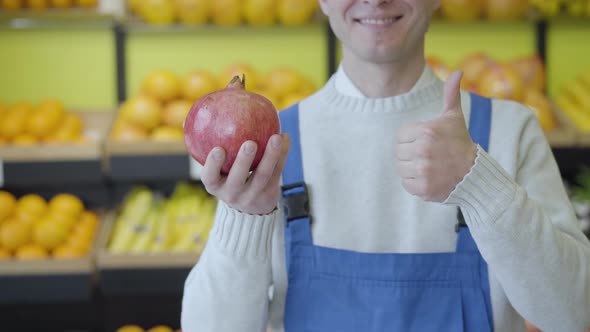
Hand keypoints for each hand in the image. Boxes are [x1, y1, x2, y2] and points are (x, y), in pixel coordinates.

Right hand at [200, 134, 290, 214]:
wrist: (250, 208)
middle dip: (243, 161)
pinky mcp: (270, 194)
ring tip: (276, 137)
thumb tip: (194, 113)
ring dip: (271, 156)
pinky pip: (278, 172)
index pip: (210, 177)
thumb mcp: (216, 167)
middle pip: (238, 179)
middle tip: (250, 143)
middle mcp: (232, 193)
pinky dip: (282, 154)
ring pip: (263, 175)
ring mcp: (252, 196)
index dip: (213, 165)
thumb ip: (210, 141)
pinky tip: (285, 136)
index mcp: (215, 185)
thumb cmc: (227, 175)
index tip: (218, 149)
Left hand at [396, 71, 476, 201]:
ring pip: (400, 168)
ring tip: (428, 167)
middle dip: (410, 154)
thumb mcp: (454, 117)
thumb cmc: (459, 143)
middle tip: (428, 156)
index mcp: (426, 131)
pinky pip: (406, 184)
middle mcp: (423, 150)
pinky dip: (414, 183)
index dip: (411, 139)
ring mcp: (423, 170)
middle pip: (398, 152)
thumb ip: (451, 94)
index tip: (426, 142)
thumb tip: (458, 71)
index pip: (400, 136)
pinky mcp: (423, 188)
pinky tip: (429, 178)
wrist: (474, 174)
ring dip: (411, 169)